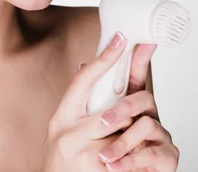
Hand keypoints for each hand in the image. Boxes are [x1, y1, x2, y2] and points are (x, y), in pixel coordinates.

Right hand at [42, 32, 133, 171]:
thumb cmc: (64, 160)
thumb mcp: (65, 129)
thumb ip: (78, 104)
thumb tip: (85, 65)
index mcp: (61, 117)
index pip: (83, 79)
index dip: (103, 58)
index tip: (121, 38)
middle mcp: (67, 132)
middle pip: (112, 109)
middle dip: (128, 114)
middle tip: (136, 116)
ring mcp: (81, 152)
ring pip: (123, 133)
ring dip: (132, 137)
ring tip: (134, 142)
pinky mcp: (96, 170)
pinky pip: (125, 157)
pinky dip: (133, 158)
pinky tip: (133, 162)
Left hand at [96, 41, 179, 170]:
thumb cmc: (102, 158)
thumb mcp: (89, 126)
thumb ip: (89, 97)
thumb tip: (82, 65)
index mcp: (129, 107)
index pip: (136, 77)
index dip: (140, 57)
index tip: (143, 40)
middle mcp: (148, 117)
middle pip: (143, 97)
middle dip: (123, 108)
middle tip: (104, 122)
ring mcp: (160, 136)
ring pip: (147, 125)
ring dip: (122, 142)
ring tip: (104, 157)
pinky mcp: (167, 157)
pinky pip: (153, 153)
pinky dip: (130, 161)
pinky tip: (115, 167)